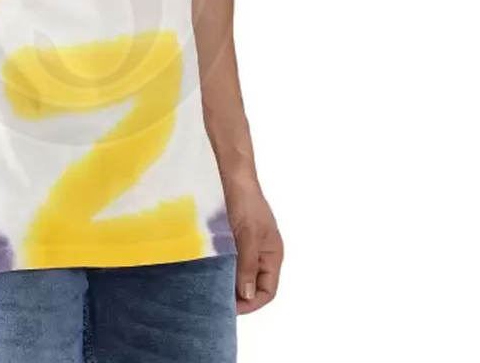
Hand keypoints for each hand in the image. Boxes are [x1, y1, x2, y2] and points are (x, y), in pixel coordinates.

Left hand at [222, 173, 282, 313]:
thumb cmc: (244, 201)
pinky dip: (221, 267)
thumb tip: (247, 295)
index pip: (267, 290)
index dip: (251, 303)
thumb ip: (248, 265)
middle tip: (216, 300)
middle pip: (253, 284)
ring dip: (227, 281)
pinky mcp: (232, 236)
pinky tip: (207, 269)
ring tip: (209, 287)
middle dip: (237, 295)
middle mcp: (261, 252)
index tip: (229, 308)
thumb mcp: (247, 235)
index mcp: (272, 254)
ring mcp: (246, 244)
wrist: (231, 172)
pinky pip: (229, 259)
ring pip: (239, 272)